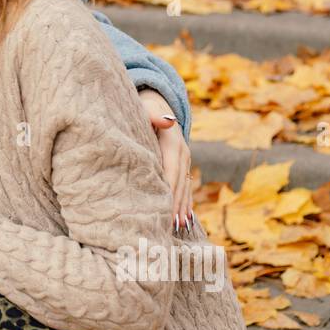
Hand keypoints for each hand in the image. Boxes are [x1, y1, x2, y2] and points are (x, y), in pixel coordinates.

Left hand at [138, 88, 194, 232]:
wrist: (156, 102)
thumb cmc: (143, 108)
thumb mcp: (147, 109)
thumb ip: (155, 115)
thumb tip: (169, 120)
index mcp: (172, 141)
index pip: (171, 169)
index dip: (169, 189)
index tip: (164, 207)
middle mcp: (182, 151)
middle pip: (179, 181)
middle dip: (175, 203)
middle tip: (169, 225)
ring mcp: (184, 159)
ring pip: (184, 185)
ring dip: (181, 206)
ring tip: (176, 227)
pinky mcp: (182, 164)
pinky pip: (186, 185)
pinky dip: (185, 202)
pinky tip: (183, 219)